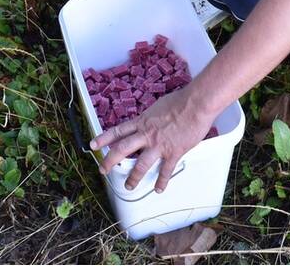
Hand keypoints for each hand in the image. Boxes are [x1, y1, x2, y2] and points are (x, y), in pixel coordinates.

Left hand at [90, 86, 214, 192]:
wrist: (195, 104)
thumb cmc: (180, 101)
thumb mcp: (158, 107)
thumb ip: (150, 117)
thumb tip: (149, 121)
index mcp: (142, 121)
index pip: (118, 131)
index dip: (103, 139)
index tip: (93, 145)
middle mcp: (146, 134)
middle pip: (122, 150)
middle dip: (110, 161)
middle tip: (103, 170)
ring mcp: (159, 145)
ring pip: (140, 165)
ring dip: (133, 178)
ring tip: (128, 186)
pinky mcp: (173, 152)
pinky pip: (165, 171)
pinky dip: (161, 181)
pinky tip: (158, 188)